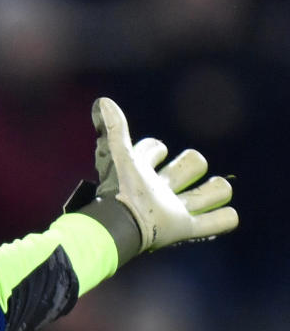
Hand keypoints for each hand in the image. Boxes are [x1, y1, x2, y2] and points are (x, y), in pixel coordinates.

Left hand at [91, 97, 237, 251]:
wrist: (125, 223)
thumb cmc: (121, 189)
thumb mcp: (120, 156)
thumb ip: (116, 129)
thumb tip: (103, 101)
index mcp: (142, 173)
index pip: (154, 150)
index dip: (153, 150)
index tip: (150, 156)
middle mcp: (159, 191)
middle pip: (190, 169)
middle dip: (189, 167)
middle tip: (174, 178)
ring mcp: (173, 211)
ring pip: (206, 196)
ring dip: (213, 192)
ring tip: (214, 189)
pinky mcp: (184, 229)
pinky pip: (212, 225)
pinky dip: (223, 219)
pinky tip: (227, 213)